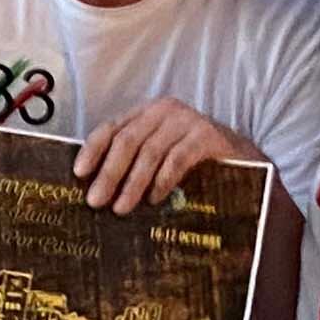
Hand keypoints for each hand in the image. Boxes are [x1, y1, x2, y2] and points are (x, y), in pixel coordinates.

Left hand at [75, 99, 255, 213]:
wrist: (240, 159)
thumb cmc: (192, 162)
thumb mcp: (158, 157)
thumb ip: (132, 163)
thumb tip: (98, 189)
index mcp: (146, 114)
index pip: (111, 128)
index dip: (93, 150)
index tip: (79, 174)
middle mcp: (163, 111)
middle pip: (127, 141)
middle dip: (109, 173)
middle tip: (96, 202)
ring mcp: (186, 120)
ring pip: (150, 152)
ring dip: (132, 183)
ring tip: (120, 208)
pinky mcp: (206, 135)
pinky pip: (177, 159)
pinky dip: (162, 181)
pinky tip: (154, 199)